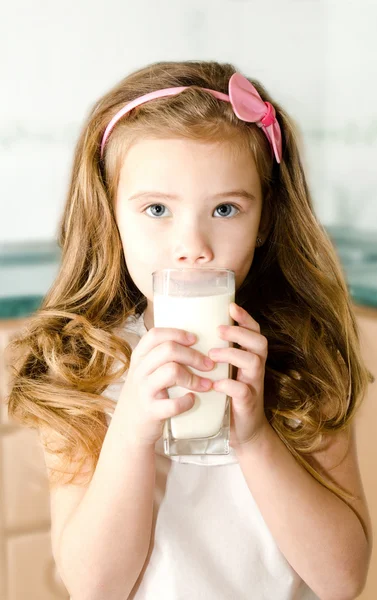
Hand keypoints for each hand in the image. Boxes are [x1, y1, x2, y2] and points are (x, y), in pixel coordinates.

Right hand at [113, 327, 215, 448]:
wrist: (128, 428)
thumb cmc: (145, 394)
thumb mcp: (145, 371)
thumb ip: (159, 357)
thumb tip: (195, 342)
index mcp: (139, 357)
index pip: (155, 334)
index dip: (177, 333)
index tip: (195, 339)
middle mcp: (139, 371)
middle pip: (169, 350)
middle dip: (194, 355)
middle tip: (208, 365)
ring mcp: (143, 391)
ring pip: (172, 371)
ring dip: (194, 378)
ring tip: (207, 385)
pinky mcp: (150, 411)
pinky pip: (173, 404)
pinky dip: (187, 401)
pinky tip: (192, 400)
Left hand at [208, 302, 269, 451]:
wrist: (240, 431)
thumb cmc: (227, 396)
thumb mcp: (223, 371)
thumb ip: (215, 353)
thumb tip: (189, 332)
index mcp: (249, 356)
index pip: (254, 331)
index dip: (245, 318)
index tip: (231, 306)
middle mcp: (255, 368)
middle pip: (260, 342)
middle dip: (240, 332)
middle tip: (219, 330)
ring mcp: (254, 385)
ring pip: (254, 362)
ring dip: (232, 354)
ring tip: (212, 354)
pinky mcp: (248, 404)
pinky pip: (243, 390)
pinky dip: (229, 385)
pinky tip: (215, 384)